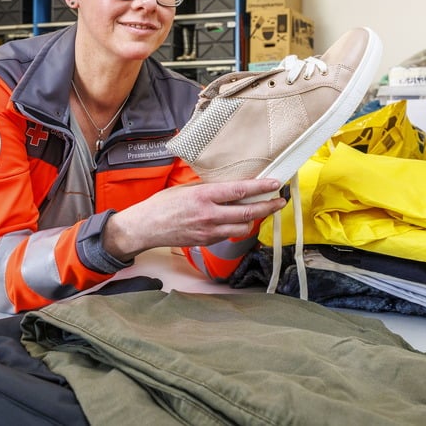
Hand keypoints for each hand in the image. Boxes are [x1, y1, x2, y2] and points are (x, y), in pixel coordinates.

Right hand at [102, 178, 285, 260]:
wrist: (145, 228)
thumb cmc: (162, 205)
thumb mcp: (185, 189)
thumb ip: (207, 189)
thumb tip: (227, 185)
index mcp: (204, 196)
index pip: (240, 191)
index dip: (261, 188)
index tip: (275, 184)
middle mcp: (209, 215)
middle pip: (248, 213)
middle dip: (267, 207)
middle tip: (280, 201)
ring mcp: (209, 231)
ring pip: (242, 228)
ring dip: (255, 220)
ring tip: (262, 211)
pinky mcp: (206, 242)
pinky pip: (229, 235)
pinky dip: (238, 228)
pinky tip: (240, 221)